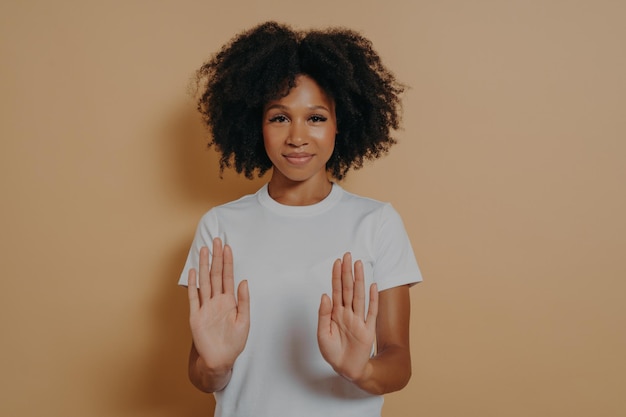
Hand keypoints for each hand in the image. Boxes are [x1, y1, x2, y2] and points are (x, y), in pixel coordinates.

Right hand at [188, 238, 249, 373]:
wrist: (220, 360)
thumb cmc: (234, 343)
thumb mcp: (244, 321)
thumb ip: (244, 301)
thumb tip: (244, 281)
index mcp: (229, 301)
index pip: (228, 277)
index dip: (228, 262)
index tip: (227, 247)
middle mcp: (216, 301)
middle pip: (215, 274)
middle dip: (216, 258)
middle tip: (216, 241)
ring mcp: (205, 307)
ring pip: (204, 282)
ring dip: (203, 266)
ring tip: (203, 250)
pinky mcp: (196, 316)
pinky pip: (194, 297)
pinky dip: (193, 284)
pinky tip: (193, 271)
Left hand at [317, 252, 378, 381]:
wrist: (345, 369)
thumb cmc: (332, 352)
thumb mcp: (322, 334)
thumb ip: (324, 314)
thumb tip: (325, 295)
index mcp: (335, 314)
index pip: (336, 290)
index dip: (336, 276)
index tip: (337, 262)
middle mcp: (347, 313)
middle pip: (347, 288)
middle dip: (347, 272)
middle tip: (347, 255)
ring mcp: (358, 320)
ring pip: (359, 296)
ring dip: (359, 280)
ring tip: (359, 265)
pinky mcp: (368, 330)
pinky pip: (371, 312)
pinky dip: (373, 299)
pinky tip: (373, 286)